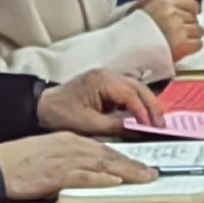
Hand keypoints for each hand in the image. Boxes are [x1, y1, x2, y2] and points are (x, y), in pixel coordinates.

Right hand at [0, 132, 157, 199]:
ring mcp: (64, 159)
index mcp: (70, 140)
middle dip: (133, 165)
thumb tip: (89, 175)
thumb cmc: (18, 162)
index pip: (104, 149)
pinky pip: (83, 176)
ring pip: (102, 164)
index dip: (125, 158)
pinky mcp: (55, 174)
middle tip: (152, 173)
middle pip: (109, 155)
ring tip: (143, 178)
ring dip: (126, 171)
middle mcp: (71, 146)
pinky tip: (114, 182)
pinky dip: (100, 179)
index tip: (141, 166)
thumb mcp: (49, 155)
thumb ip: (71, 163)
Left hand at [37, 67, 164, 133]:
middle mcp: (108, 74)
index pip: (131, 94)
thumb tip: (138, 127)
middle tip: (161, 123)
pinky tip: (142, 114)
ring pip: (136, 87)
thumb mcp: (89, 124)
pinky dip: (138, 102)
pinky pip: (128, 91)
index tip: (153, 126)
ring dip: (147, 103)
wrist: (42, 108)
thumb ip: (116, 125)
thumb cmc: (61, 114)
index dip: (144, 111)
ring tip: (156, 120)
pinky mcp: (107, 85)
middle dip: (152, 105)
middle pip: (139, 87)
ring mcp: (108, 78)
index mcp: (102, 80)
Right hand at [133, 0, 203, 62]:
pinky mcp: (181, 46)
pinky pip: (198, 44)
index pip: (192, 4)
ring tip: (179, 40)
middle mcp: (173, 14)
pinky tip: (183, 48)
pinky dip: (193, 46)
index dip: (191, 12)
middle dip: (189, 25)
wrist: (122, 46)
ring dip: (191, 36)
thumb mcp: (148, 3)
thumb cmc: (132, 24)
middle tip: (178, 32)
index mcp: (164, 2)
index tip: (185, 18)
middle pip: (195, 18)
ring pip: (198, 30)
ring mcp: (178, 30)